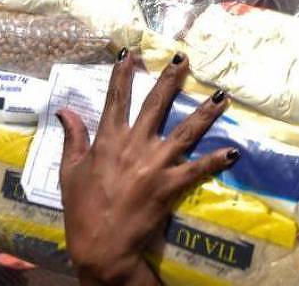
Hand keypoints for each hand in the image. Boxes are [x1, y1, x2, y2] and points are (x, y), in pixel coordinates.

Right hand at [58, 48, 238, 285]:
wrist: (100, 244)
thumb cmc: (82, 207)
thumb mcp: (69, 170)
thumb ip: (72, 137)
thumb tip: (65, 110)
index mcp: (108, 139)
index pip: (116, 99)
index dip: (122, 75)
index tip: (130, 54)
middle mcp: (134, 144)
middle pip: (155, 104)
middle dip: (170, 79)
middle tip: (183, 58)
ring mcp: (155, 164)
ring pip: (185, 131)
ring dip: (205, 112)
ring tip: (222, 95)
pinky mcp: (170, 185)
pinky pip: (198, 169)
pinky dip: (216, 160)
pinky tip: (233, 150)